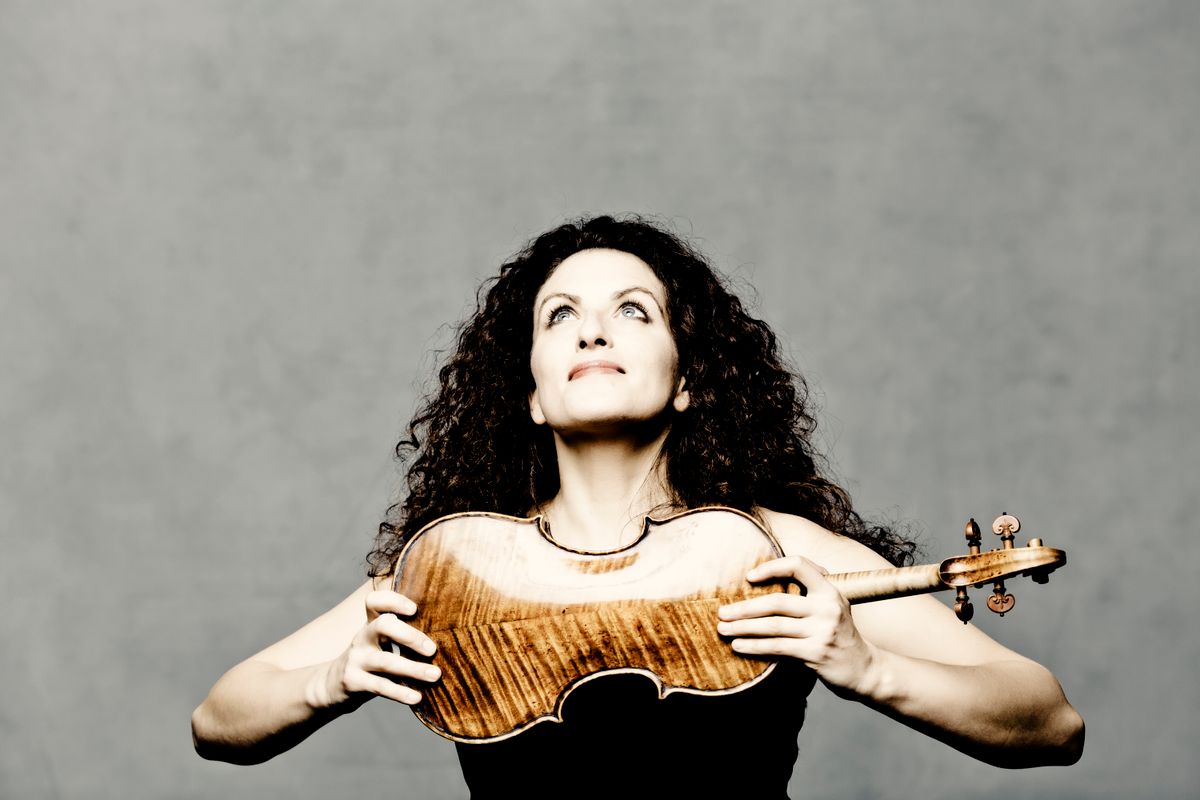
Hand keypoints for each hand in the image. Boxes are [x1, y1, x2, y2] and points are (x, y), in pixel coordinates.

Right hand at [318, 589, 440, 708]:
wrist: (332, 686)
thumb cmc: (370, 661)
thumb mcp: (380, 642)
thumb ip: (403, 636)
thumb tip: (449, 637)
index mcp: (371, 624)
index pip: (374, 601)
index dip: (393, 600)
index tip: (414, 609)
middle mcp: (362, 638)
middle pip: (383, 625)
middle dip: (410, 635)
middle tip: (433, 649)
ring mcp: (356, 659)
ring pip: (385, 661)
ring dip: (413, 669)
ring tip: (435, 675)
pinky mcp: (352, 682)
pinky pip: (379, 686)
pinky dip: (400, 692)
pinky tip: (417, 697)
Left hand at [717, 556, 879, 696]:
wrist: (865, 669)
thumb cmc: (840, 635)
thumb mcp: (832, 606)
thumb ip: (809, 592)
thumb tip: (766, 580)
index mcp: (830, 590)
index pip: (799, 565)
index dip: (772, 567)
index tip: (749, 577)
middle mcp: (828, 607)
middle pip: (777, 602)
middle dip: (744, 607)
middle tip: (722, 612)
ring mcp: (823, 631)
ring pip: (773, 626)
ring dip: (743, 628)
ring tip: (723, 630)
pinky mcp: (816, 653)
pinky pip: (778, 647)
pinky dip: (755, 646)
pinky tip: (739, 646)